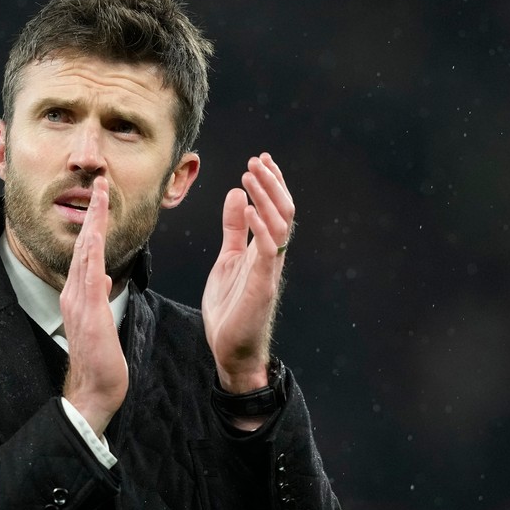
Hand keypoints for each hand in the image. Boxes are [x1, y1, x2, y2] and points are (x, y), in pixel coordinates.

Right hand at [60, 177, 127, 435]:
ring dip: (92, 223)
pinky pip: (90, 276)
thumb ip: (98, 298)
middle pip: (84, 244)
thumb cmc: (100, 360)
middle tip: (100, 183)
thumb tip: (102, 278)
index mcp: (78, 294)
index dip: (93, 222)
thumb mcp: (100, 322)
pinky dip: (92, 253)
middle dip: (92, 212)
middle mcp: (74, 292)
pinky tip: (95, 235)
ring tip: (99, 197)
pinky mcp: (89, 312)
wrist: (94, 389)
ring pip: (85, 254)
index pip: (87, 251)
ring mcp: (79, 301)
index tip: (101, 198)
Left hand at [202, 153, 295, 392]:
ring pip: (280, 225)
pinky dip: (259, 227)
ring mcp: (269, 270)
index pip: (275, 208)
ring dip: (266, 197)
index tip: (260, 159)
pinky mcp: (262, 286)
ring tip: (250, 175)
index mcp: (264, 249)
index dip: (271, 183)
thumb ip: (232, 229)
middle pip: (282, 211)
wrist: (231, 350)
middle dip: (271, 183)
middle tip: (256, 161)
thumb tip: (235, 194)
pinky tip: (246, 208)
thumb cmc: (230, 308)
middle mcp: (271, 256)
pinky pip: (267, 251)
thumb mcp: (227, 259)